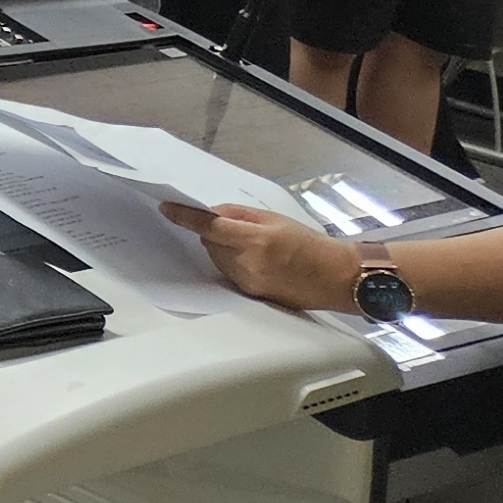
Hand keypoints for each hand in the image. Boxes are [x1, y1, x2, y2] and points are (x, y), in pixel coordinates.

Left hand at [159, 201, 357, 312]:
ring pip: (216, 258)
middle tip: (238, 228)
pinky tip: (256, 260)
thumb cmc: (309, 244)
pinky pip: (229, 272)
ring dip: (222, 248)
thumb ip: (240, 215)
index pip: (209, 226)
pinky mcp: (251, 293)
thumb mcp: (275, 219)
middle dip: (214, 232)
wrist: (336, 277)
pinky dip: (232, 262)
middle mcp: (247, 263)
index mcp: (255, 240)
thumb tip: (213, 213)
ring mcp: (248, 281)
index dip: (185, 216)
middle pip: (210, 243)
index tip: (166, 208)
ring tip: (252, 246)